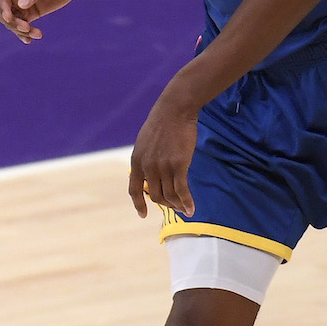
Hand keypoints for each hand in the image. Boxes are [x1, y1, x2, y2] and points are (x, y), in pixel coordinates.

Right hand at [0, 0, 85, 42]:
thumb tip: (21, 4)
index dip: (0, 5)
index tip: (10, 17)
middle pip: (0, 10)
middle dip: (10, 21)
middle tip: (26, 27)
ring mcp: (21, 2)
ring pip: (10, 21)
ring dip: (19, 30)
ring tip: (37, 34)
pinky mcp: (31, 12)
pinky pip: (22, 25)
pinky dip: (24, 34)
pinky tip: (31, 39)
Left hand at [127, 93, 199, 216]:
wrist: (174, 110)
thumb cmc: (162, 123)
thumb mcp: (145, 142)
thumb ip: (145, 159)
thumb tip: (149, 174)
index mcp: (136, 161)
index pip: (134, 190)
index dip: (139, 204)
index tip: (143, 215)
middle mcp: (148, 167)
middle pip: (155, 195)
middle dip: (165, 205)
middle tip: (175, 208)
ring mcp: (163, 166)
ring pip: (169, 195)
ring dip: (177, 206)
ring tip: (184, 210)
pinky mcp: (179, 165)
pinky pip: (182, 190)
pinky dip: (187, 202)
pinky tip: (192, 209)